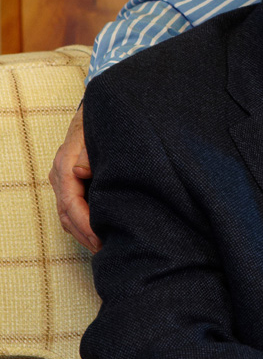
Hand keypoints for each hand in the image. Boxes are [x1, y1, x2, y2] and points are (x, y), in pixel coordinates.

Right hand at [49, 107, 98, 252]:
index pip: (70, 202)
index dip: (86, 223)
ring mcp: (64, 180)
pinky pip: (74, 209)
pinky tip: (100, 233)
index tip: (101, 239)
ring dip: (84, 233)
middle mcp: (60, 174)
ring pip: (68, 215)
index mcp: (65, 164)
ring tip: (104, 247)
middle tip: (106, 250)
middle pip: (67, 214)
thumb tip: (80, 171)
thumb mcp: (98, 133)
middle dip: (86, 235)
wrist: (102, 107)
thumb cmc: (102, 121)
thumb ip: (91, 153)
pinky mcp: (72, 182)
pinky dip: (85, 224)